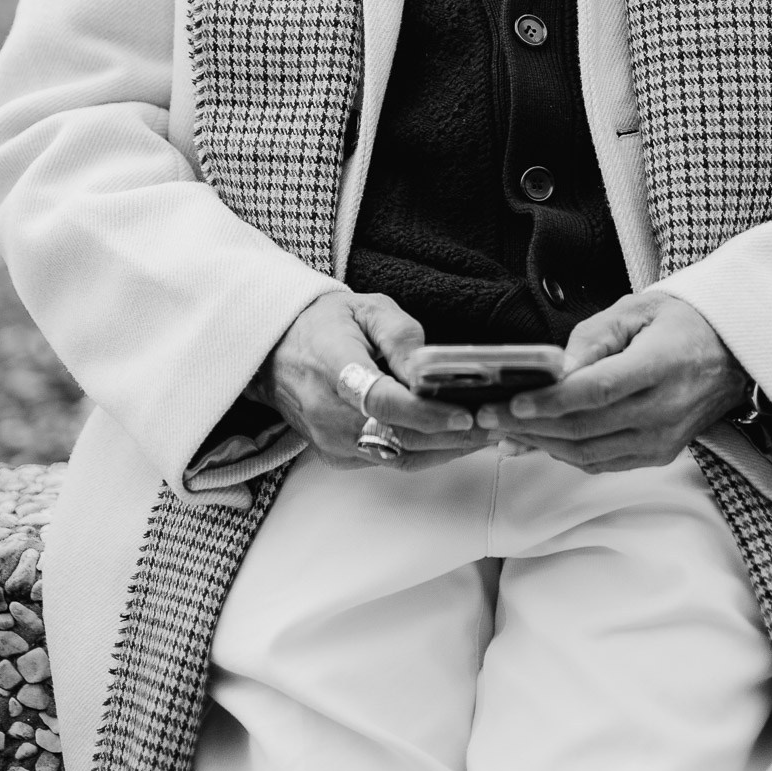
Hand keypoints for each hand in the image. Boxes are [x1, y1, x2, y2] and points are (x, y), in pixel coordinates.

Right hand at [259, 289, 495, 469]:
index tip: (465, 412)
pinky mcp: (336, 456)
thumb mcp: (366, 309)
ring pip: (397, 457)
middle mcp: (329, 415)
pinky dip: (424, 453)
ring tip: (486, 432)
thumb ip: (400, 335)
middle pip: (398, 437)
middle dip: (452, 435)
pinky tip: (454, 439)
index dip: (427, 413)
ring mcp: (331, 442)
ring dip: (445, 449)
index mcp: (334, 370)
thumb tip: (429, 369)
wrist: (275, 352)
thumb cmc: (325, 324)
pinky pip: (386, 461)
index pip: (383, 402)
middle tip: (496, 422)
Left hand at [475, 292, 748, 472]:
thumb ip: (594, 336)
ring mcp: (662, 440)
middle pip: (586, 428)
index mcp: (661, 366)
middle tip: (488, 416)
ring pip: (589, 453)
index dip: (553, 401)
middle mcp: (663, 410)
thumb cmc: (680, 323)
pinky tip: (536, 440)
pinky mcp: (658, 455)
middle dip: (529, 425)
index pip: (599, 391)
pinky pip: (602, 463)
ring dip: (541, 444)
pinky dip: (565, 454)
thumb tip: (557, 370)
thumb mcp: (637, 309)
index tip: (514, 401)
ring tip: (502, 429)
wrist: (730, 353)